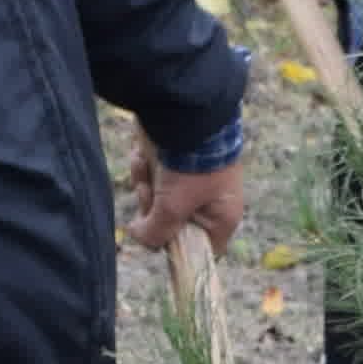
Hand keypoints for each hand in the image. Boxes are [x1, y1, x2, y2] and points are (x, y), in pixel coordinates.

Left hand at [133, 133, 250, 262]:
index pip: (202, 250)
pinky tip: (144, 157)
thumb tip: (141, 237)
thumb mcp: (173, 207)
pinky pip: (151, 179)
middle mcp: (209, 202)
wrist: (185, 113)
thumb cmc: (190, 165)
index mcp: (221, 217)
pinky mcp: (173, 165)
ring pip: (156, 202)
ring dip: (146, 185)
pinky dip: (144, 169)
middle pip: (172, 227)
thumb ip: (156, 232)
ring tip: (149, 168)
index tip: (159, 238)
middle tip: (151, 192)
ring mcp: (190, 182)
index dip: (179, 249)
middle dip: (154, 209)